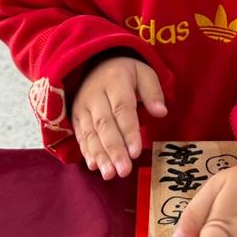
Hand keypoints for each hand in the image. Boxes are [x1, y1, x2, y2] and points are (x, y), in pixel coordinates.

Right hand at [72, 56, 166, 179]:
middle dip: (114, 149)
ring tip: (110, 174)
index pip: (122, 109)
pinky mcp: (75, 116)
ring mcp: (82, 106)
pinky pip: (80, 135)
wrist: (95, 62)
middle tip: (124, 171)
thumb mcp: (144, 72)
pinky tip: (94, 166)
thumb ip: (153, 92)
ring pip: (90, 133)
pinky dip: (86, 151)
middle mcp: (95, 94)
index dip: (129, 132)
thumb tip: (161, 112)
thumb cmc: (126, 72)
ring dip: (100, 155)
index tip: (136, 152)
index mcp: (115, 81)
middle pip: (104, 124)